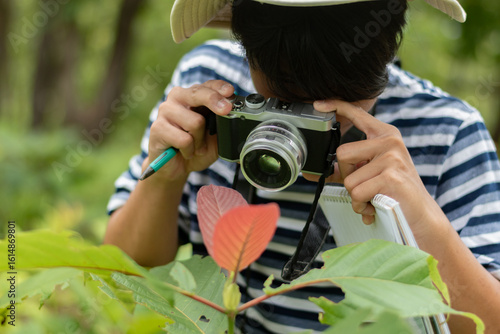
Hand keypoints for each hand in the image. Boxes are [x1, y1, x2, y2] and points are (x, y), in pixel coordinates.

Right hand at [146, 80, 234, 182]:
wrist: (176, 167)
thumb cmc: (195, 148)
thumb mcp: (215, 137)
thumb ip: (222, 125)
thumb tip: (234, 115)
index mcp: (193, 96)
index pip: (207, 85)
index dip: (220, 88)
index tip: (231, 92)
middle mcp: (178, 98)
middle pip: (198, 94)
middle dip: (214, 101)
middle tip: (226, 110)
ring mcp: (165, 111)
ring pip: (195, 122)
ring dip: (201, 141)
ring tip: (196, 147)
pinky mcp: (157, 128)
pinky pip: (184, 139)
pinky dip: (190, 150)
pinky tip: (185, 152)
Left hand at [306, 99, 447, 241]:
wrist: (419, 215)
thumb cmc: (392, 193)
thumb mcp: (369, 174)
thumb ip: (344, 171)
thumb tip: (312, 175)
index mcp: (384, 135)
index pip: (357, 114)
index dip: (336, 106)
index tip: (318, 104)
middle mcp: (389, 141)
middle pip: (342, 154)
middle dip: (347, 177)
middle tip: (364, 187)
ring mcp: (392, 157)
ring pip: (349, 179)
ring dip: (356, 196)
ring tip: (373, 198)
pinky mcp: (391, 176)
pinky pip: (358, 192)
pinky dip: (362, 205)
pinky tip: (375, 206)